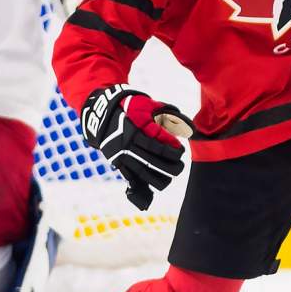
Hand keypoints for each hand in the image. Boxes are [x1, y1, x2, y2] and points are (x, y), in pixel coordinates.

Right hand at [81, 86, 190, 209]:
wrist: (101, 113)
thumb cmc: (130, 107)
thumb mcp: (148, 104)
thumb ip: (168, 113)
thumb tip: (189, 127)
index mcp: (137, 128)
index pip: (158, 144)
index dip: (172, 150)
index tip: (180, 151)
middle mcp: (128, 143)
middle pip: (152, 160)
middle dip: (169, 167)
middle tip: (180, 167)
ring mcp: (122, 154)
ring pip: (142, 171)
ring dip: (158, 178)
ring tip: (169, 179)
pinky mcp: (117, 161)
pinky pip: (130, 176)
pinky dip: (141, 183)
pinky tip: (152, 187)